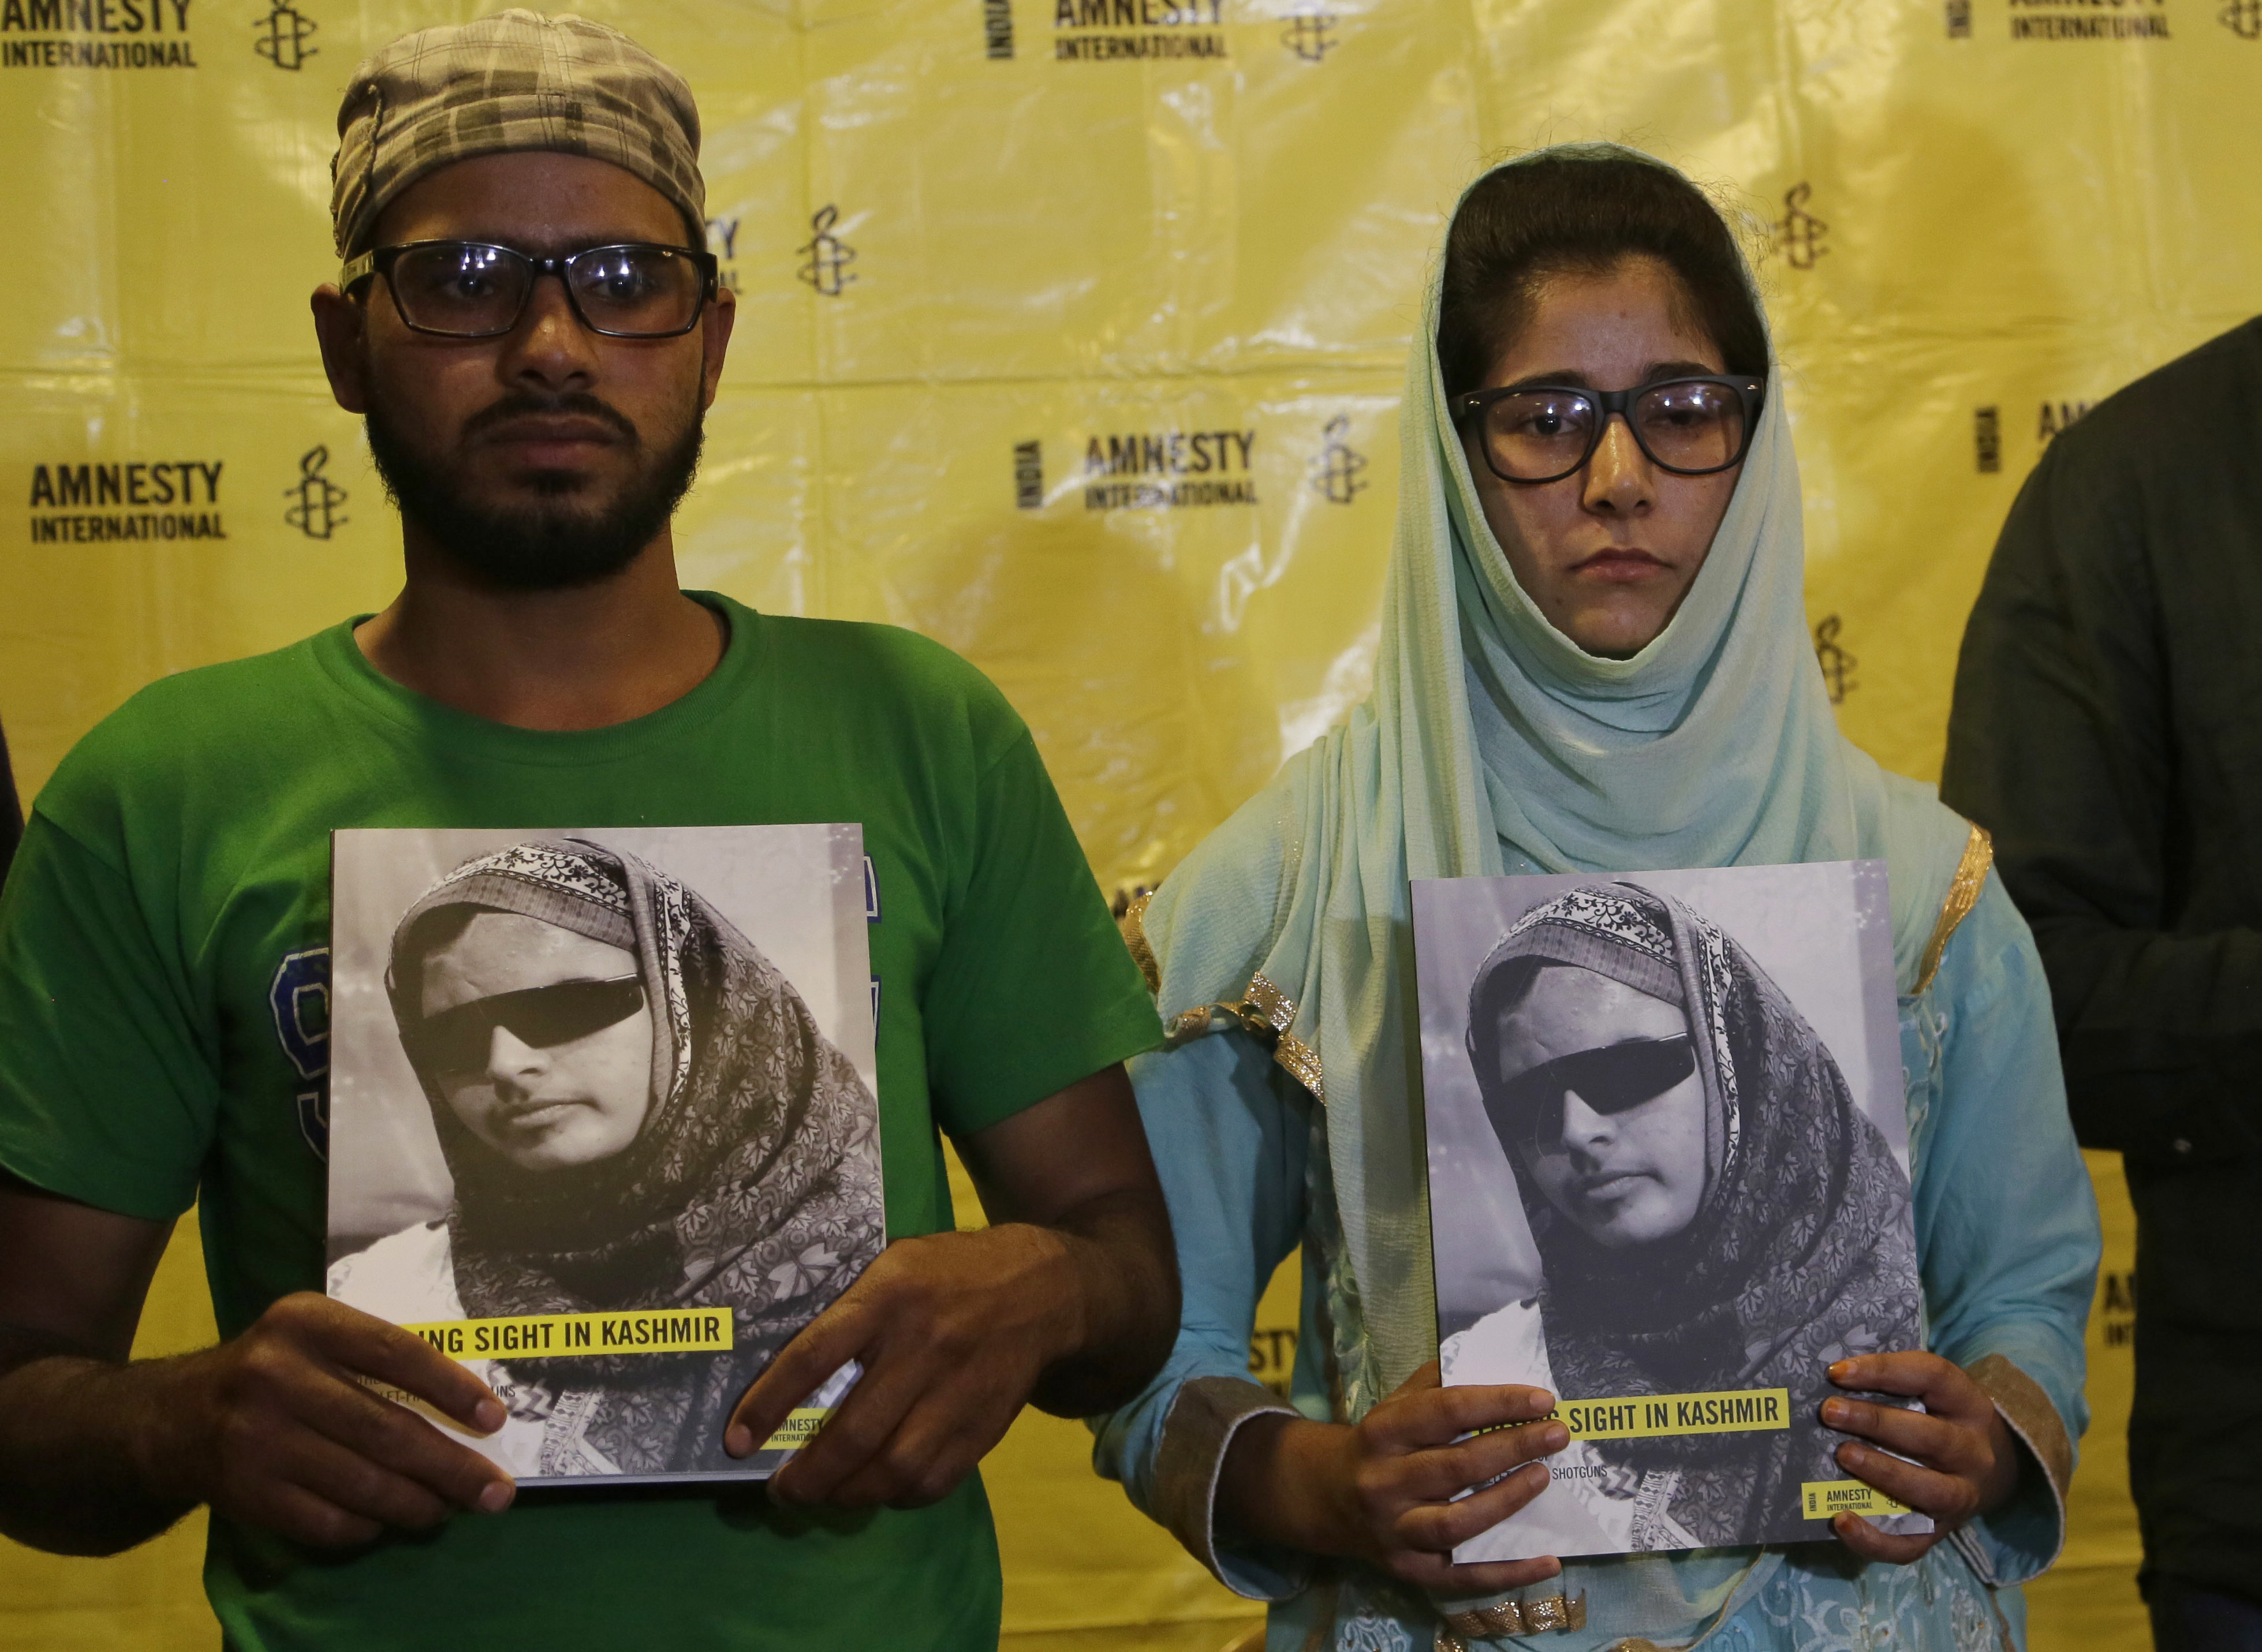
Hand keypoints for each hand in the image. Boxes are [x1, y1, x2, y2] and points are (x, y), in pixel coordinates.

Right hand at [144, 1292, 513, 1547]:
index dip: (451, 1387)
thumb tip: (470, 1408)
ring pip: (361, 1482)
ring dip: (417, 1503)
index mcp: (305, 1322)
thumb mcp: (315, 1336)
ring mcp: (256, 1438)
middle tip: (494, 1491)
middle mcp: (276, 1375)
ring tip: (448, 1508)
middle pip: (385, 1429)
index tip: (494, 1419)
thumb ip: (378, 1355)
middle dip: (451, 1465)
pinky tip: (387, 1521)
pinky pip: (325, 1520)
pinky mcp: (244, 1492)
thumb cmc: (273, 1370)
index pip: (396, 1352)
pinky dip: (367, 1526)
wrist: (174, 1417)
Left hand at [723, 1225, 1079, 1507]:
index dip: (769, 1404)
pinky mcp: (986, 1423)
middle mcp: (923, 1345)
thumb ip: (850, 1312)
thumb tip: (787, 1375)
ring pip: (895, 1467)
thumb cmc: (950, 1273)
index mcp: (889, 1297)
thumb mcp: (895, 1266)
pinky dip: (898, 1495)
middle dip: (807, 1476)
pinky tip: (879, 1489)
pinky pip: (935, 1479)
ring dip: (849, 1494)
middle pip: (854, 1431)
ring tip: (825, 1495)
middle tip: (782, 1490)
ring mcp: (958, 1390)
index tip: (737, 1442)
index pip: (814, 1356)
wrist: (1045, 1288)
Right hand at [1222, 1360, 1565, 1593]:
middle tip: (1557, 1434)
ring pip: (1457, 1523)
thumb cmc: (1378, 1444)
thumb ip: (1436, 1385)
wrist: (1328, 1499)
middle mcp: (1385, 1483)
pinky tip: (1549, 1561)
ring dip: (1507, 1500)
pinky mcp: (1411, 1571)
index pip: (1446, 1412)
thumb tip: (1494, 1362)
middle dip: (1513, 1447)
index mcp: (1382, 1433)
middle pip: (1456, 1466)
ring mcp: (1397, 1531)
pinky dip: (1509, 1574)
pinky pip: (1465, 1577)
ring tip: (1544, 1476)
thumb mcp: (1394, 1406)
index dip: (1498, 1404)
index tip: (1543, 1399)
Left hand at [1822, 1352, 2021, 1562]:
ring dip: (1882, 1472)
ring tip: (1842, 1455)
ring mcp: (1961, 1497)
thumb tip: (1830, 1377)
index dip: (1884, 1371)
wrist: (1994, 1472)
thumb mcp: (1932, 1393)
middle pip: (1931, 1437)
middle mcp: (1972, 1453)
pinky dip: (1874, 1539)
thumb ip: (1891, 1384)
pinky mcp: (1940, 1533)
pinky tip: (1840, 1520)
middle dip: (1876, 1422)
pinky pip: (1911, 1545)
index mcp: (1967, 1405)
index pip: (1932, 1377)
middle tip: (1830, 1412)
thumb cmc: (1941, 1420)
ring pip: (1929, 1490)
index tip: (1836, 1372)